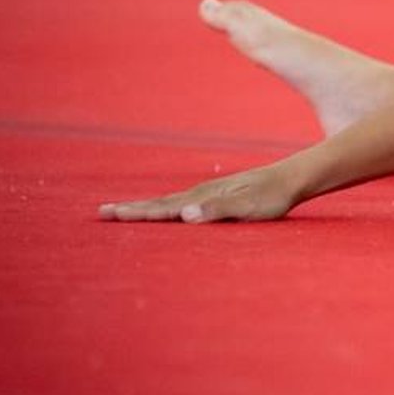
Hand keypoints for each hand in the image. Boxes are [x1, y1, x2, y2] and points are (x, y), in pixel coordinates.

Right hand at [99, 163, 299, 222]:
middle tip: (102, 212)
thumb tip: (184, 215)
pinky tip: (167, 211)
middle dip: (131, 209)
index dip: (136, 213)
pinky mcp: (218, 196)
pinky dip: (166, 207)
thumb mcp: (247, 207)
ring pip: (169, 202)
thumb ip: (218, 210)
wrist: (291, 179)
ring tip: (124, 211)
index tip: (109, 214)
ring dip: (146, 208)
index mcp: (202, 198)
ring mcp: (208, 193)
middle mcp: (201, 194)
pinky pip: (183, 203)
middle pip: (159, 204)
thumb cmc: (272, 197)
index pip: (162, 208)